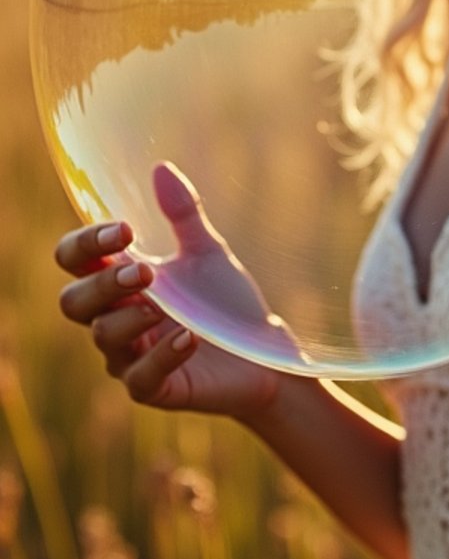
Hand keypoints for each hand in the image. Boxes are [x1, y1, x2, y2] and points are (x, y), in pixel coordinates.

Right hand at [56, 163, 289, 421]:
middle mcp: (116, 318)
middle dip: (102, 284)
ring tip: (163, 305)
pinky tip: (187, 337)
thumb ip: (183, 215)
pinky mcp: (156, 390)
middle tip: (143, 271)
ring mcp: (131, 357)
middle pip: (74, 302)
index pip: (74, 260)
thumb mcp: (207, 253)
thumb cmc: (224, 303)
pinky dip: (162, 356)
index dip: (85, 244)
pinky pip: (141, 378)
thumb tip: (161, 168)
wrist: (264, 352)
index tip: (124, 228)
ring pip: (104, 338)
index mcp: (120, 280)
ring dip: (131, 318)